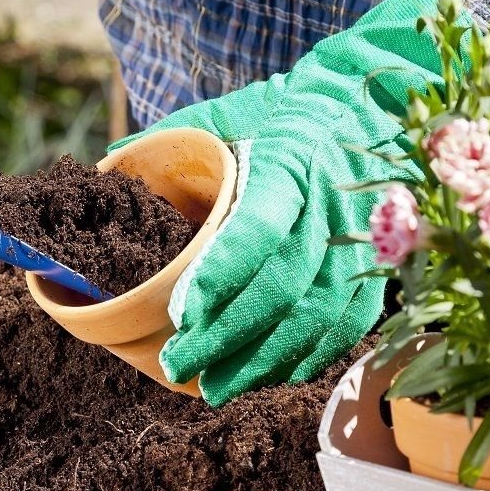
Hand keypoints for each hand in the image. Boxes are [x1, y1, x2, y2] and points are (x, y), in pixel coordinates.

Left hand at [113, 0, 452, 404]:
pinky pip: (348, 324)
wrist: (371, 104)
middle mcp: (329, 206)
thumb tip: (111, 163)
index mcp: (288, 163)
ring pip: (316, 316)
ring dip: (264, 360)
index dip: (222, 277)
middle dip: (228, 337)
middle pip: (282, 287)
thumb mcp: (233, 111)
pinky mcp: (378, 266)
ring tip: (217, 386)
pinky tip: (271, 375)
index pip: (256, 228)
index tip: (183, 315)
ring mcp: (360, 241)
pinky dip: (308, 356)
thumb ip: (176, 139)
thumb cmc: (288, 112)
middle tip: (180, 366)